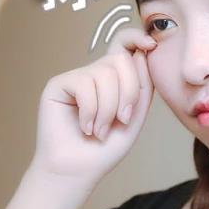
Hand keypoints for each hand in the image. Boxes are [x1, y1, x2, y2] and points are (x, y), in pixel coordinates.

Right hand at [30, 27, 156, 185]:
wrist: (78, 171)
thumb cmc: (106, 148)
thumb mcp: (135, 115)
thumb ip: (142, 85)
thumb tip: (140, 53)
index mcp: (115, 78)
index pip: (124, 44)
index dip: (136, 37)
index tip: (151, 44)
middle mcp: (94, 73)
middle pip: (120, 60)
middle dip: (129, 92)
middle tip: (122, 119)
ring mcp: (76, 77)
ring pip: (105, 74)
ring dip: (108, 109)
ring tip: (100, 130)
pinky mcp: (58, 85)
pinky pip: (84, 84)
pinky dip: (91, 111)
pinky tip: (85, 127)